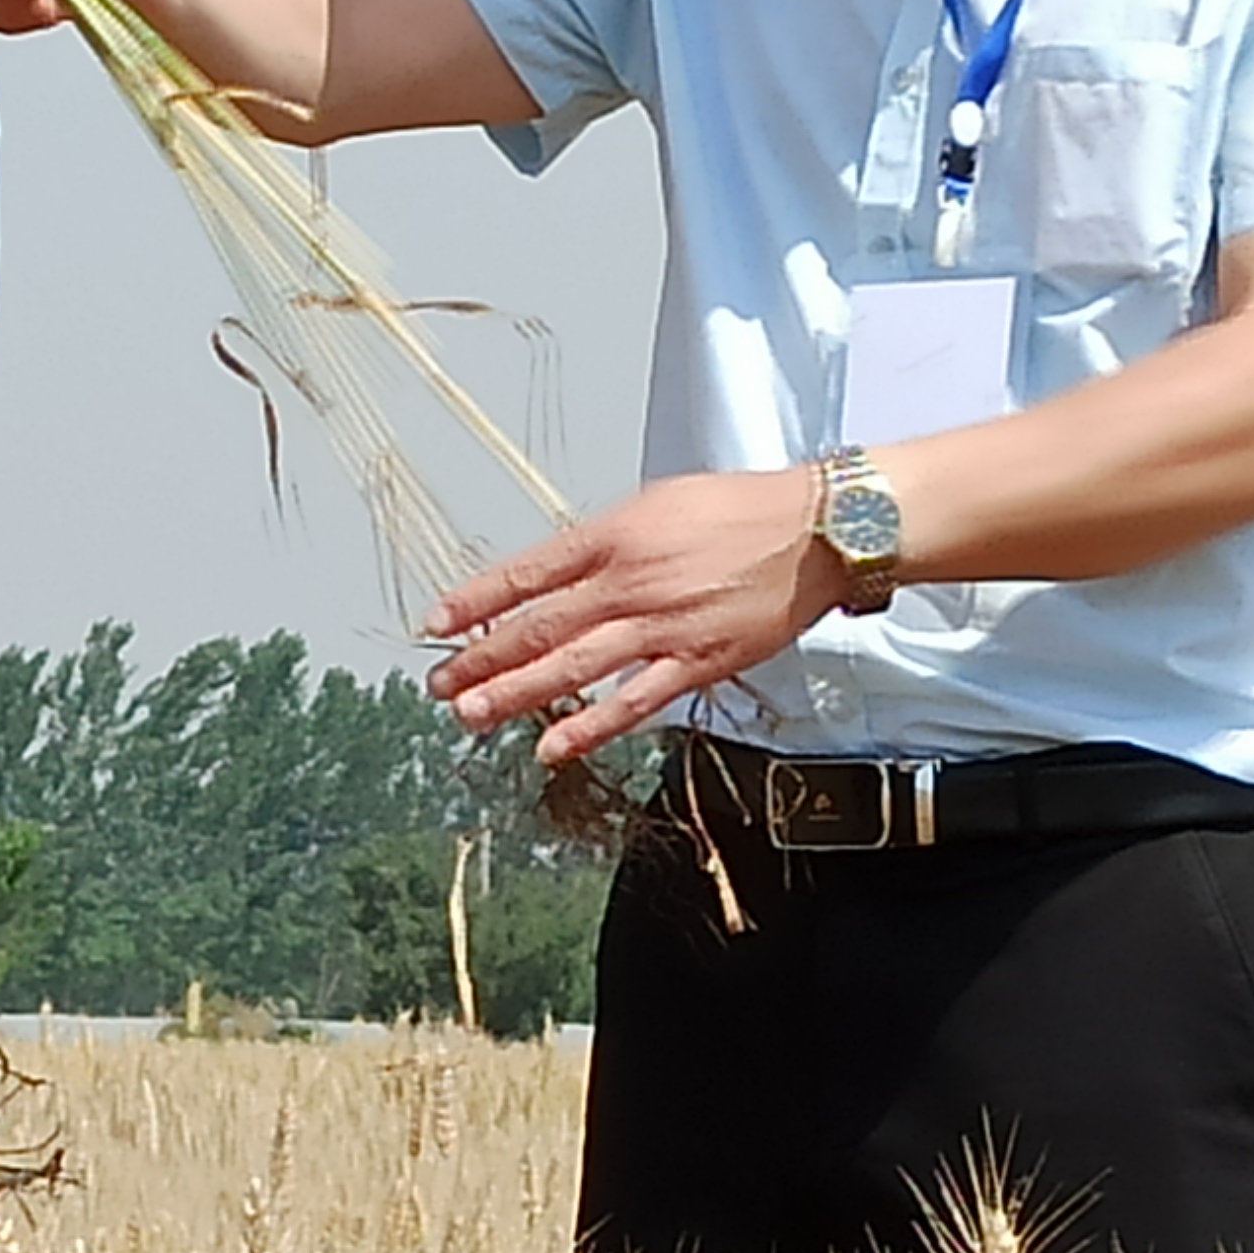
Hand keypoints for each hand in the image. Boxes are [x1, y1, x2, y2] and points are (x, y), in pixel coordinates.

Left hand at [426, 468, 842, 766]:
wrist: (816, 530)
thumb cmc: (738, 511)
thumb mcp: (656, 504)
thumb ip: (604, 543)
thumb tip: (555, 574)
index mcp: (614, 536)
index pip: (528, 573)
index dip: (477, 600)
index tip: (438, 623)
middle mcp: (630, 582)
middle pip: (540, 625)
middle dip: (482, 657)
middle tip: (439, 682)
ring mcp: (662, 626)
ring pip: (574, 667)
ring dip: (517, 693)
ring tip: (471, 714)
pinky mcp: (697, 662)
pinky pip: (634, 701)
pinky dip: (591, 727)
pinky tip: (553, 748)